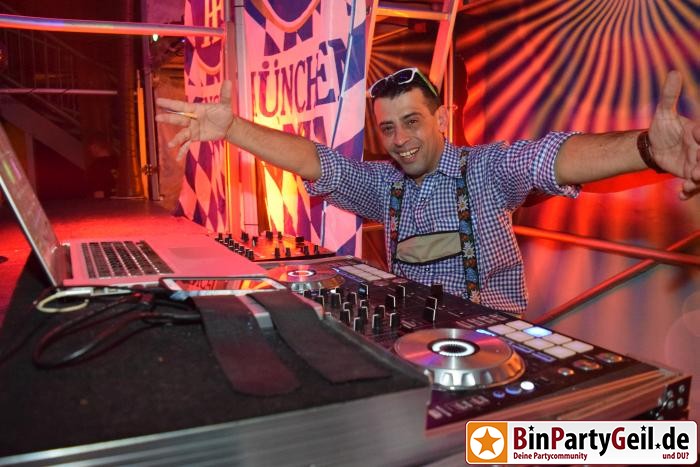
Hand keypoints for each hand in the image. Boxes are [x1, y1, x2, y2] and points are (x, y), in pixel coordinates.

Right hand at [155, 81, 233, 159]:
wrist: (227, 126)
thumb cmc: (224, 113)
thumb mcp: (225, 105)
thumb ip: (225, 94)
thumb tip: (228, 81)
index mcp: (195, 109)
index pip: (181, 106)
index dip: (170, 104)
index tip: (158, 101)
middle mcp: (191, 119)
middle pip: (178, 119)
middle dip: (168, 119)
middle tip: (157, 118)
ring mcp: (192, 129)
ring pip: (182, 134)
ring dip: (176, 139)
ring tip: (170, 144)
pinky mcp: (195, 137)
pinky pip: (187, 144)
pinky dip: (182, 150)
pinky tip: (177, 158)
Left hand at [648, 71, 699, 199]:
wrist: (652, 146)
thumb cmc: (662, 128)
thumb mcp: (664, 113)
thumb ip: (669, 96)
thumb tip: (674, 73)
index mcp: (699, 134)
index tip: (696, 135)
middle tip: (697, 169)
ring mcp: (696, 164)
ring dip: (698, 180)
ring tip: (690, 182)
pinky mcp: (687, 175)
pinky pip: (692, 187)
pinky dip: (689, 192)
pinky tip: (681, 195)